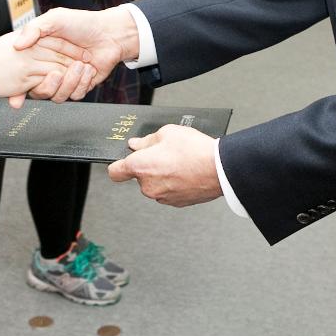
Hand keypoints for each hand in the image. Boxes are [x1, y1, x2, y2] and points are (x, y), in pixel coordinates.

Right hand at [12, 6, 138, 87]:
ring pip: (58, 97)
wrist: (109, 32)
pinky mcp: (80, 86)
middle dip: (47, 86)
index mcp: (40, 56)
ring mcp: (66, 80)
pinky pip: (75, 95)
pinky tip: (88, 69)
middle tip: (56, 73)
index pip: (23, 77)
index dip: (18, 88)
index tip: (19, 89)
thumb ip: (34, 29)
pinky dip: (81, 83)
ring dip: (68, 82)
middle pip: (39, 92)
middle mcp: (50, 70)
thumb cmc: (82, 23)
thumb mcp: (54, 18)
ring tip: (78, 65)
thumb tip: (16, 45)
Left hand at [107, 125, 222, 206]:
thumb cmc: (195, 150)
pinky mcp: (176, 203)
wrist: (220, 169)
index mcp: (141, 167)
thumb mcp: (167, 133)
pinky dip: (173, 184)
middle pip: (139, 176)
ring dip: (162, 175)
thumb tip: (136, 145)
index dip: (118, 165)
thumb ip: (147, 140)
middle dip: (148, 166)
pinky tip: (186, 172)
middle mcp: (148, 186)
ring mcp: (162, 197)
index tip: (123, 162)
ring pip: (154, 184)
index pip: (115, 172)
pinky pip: (168, 191)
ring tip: (179, 162)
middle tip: (165, 153)